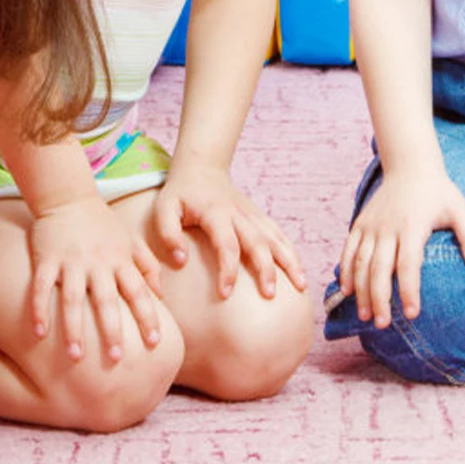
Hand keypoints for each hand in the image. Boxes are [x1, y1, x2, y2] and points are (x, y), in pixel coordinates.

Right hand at [28, 194, 164, 362]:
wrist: (67, 195)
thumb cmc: (103, 223)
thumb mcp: (131, 240)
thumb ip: (147, 266)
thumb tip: (162, 296)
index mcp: (120, 260)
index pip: (138, 291)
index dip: (147, 316)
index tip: (155, 342)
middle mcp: (97, 263)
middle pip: (106, 300)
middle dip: (112, 330)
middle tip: (116, 358)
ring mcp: (70, 262)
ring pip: (72, 298)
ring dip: (74, 328)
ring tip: (76, 356)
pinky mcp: (46, 259)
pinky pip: (40, 287)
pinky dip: (38, 309)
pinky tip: (39, 333)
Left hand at [152, 157, 307, 299]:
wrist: (200, 168)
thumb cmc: (179, 194)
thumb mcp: (163, 209)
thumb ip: (168, 234)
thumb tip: (181, 261)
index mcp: (215, 212)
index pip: (227, 244)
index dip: (227, 270)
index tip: (225, 294)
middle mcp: (239, 213)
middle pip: (259, 242)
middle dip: (266, 269)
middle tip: (269, 296)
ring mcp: (252, 214)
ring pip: (276, 238)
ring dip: (290, 261)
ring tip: (301, 287)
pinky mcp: (259, 216)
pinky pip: (279, 234)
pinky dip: (292, 252)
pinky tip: (299, 271)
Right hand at [340, 163, 464, 328]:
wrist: (409, 166)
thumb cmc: (439, 192)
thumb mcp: (461, 210)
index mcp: (413, 227)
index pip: (408, 264)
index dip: (409, 290)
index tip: (412, 313)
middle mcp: (388, 228)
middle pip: (379, 269)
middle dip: (379, 299)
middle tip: (382, 324)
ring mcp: (371, 226)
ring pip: (360, 263)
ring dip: (361, 291)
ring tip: (365, 316)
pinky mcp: (360, 223)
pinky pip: (348, 250)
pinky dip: (346, 271)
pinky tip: (347, 291)